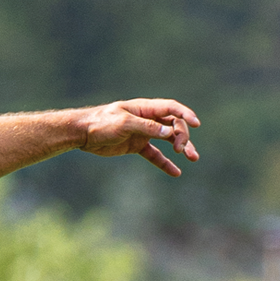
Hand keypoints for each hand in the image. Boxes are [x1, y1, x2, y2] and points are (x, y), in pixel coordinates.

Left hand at [78, 99, 200, 175]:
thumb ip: (147, 127)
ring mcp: (143, 133)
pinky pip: (155, 155)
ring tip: (193, 158)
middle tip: (181, 149)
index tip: (196, 124)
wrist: (83, 134)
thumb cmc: (101, 123)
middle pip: (173, 125)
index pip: (171, 109)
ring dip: (181, 147)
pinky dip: (165, 162)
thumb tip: (171, 133)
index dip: (185, 114)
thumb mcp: (124, 123)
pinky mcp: (136, 146)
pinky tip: (176, 171)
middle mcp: (147, 119)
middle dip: (181, 136)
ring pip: (168, 140)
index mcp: (145, 108)